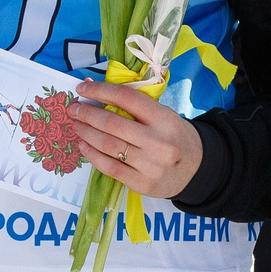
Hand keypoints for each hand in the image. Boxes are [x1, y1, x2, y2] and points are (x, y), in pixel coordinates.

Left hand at [72, 80, 204, 199]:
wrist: (196, 169)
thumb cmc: (174, 136)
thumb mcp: (164, 115)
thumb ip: (135, 106)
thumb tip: (96, 90)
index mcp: (164, 118)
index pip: (126, 98)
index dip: (100, 90)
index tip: (83, 88)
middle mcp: (158, 142)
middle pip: (112, 123)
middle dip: (87, 113)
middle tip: (74, 108)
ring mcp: (150, 165)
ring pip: (108, 145)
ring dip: (86, 133)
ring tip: (76, 125)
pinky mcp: (141, 184)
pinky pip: (109, 167)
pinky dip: (92, 155)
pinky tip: (83, 145)